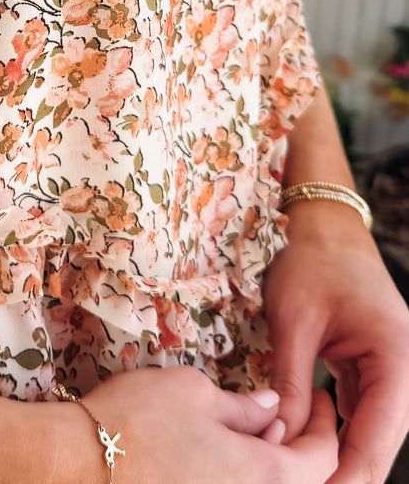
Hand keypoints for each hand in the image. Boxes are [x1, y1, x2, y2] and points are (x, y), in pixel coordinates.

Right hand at [48, 366, 338, 483]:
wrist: (79, 464)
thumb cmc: (135, 420)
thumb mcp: (193, 392)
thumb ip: (243, 405)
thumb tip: (273, 407)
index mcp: (263, 475)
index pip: (322, 458)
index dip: (325, 424)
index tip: (319, 397)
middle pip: (302, 483)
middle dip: (305, 447)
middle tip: (294, 413)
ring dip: (273, 464)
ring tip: (258, 430)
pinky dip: (242, 476)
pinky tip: (226, 454)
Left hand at [264, 202, 408, 483]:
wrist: (323, 220)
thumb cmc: (308, 259)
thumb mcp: (293, 320)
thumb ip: (291, 383)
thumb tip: (280, 440)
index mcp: (398, 358)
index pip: (378, 440)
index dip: (348, 477)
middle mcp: (405, 370)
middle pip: (379, 444)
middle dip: (342, 474)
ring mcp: (393, 370)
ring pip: (371, 433)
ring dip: (339, 458)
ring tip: (302, 478)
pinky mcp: (373, 367)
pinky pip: (361, 413)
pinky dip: (337, 433)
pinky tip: (308, 450)